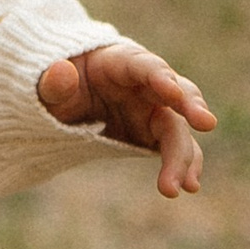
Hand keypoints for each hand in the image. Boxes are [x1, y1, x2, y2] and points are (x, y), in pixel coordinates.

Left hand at [38, 41, 216, 198]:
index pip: (144, 65)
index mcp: (120, 62)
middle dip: (190, 106)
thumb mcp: (44, 82)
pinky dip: (184, 166)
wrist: (63, 100)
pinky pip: (174, 148)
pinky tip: (188, 186)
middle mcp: (145, 85)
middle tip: (205, 123)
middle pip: (175, 92)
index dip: (159, 76)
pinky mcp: (153, 134)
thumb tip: (61, 74)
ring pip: (178, 128)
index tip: (172, 91)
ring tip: (189, 184)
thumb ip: (52, 81)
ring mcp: (152, 110)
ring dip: (185, 153)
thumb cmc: (56, 84)